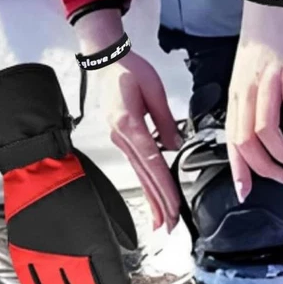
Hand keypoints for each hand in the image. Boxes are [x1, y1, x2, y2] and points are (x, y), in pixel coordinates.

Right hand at [76, 11, 183, 232]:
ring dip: (150, 196)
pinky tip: (150, 191)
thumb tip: (175, 144)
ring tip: (160, 218)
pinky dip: (144, 181)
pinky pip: (135, 163)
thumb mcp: (154, 90)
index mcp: (130, 124)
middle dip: (158, 202)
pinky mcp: (121, 135)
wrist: (107, 60)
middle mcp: (122, 136)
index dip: (164, 187)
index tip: (174, 206)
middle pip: (144, 175)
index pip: (153, 163)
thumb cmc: (129, 69)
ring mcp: (119, 138)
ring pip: (138, 173)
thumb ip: (165, 119)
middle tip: (170, 224)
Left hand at [226, 0, 282, 202]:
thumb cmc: (263, 34)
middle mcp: (247, 91)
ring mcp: (267, 82)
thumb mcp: (250, 71)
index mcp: (236, 92)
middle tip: (280, 179)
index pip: (231, 139)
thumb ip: (256, 99)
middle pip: (246, 141)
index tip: (246, 191)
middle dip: (263, 169)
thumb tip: (270, 126)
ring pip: (265, 133)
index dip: (238, 169)